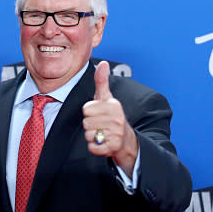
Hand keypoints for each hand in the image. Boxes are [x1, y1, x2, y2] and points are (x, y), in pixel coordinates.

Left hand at [82, 61, 138, 176]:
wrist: (126, 140)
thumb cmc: (112, 117)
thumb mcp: (107, 98)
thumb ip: (102, 81)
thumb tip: (103, 63)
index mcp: (114, 105)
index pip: (86, 109)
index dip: (89, 113)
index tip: (99, 114)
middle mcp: (117, 119)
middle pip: (86, 123)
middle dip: (90, 126)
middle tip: (101, 125)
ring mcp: (116, 134)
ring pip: (88, 135)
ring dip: (92, 137)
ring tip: (102, 134)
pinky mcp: (113, 148)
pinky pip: (92, 148)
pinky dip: (95, 147)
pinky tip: (103, 143)